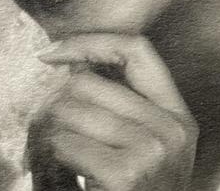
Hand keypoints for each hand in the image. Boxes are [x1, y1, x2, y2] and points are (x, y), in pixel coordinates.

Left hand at [30, 34, 197, 190]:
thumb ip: (119, 109)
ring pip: (67, 108)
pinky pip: (62, 143)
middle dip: (50, 106)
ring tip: (49, 163)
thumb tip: (68, 64)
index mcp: (178, 117)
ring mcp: (154, 150)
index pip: (139, 50)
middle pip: (87, 81)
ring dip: (43, 136)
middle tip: (40, 137)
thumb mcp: (140, 151)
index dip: (91, 41)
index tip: (50, 54)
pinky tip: (60, 181)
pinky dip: (47, 162)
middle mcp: (173, 129)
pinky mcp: (128, 174)